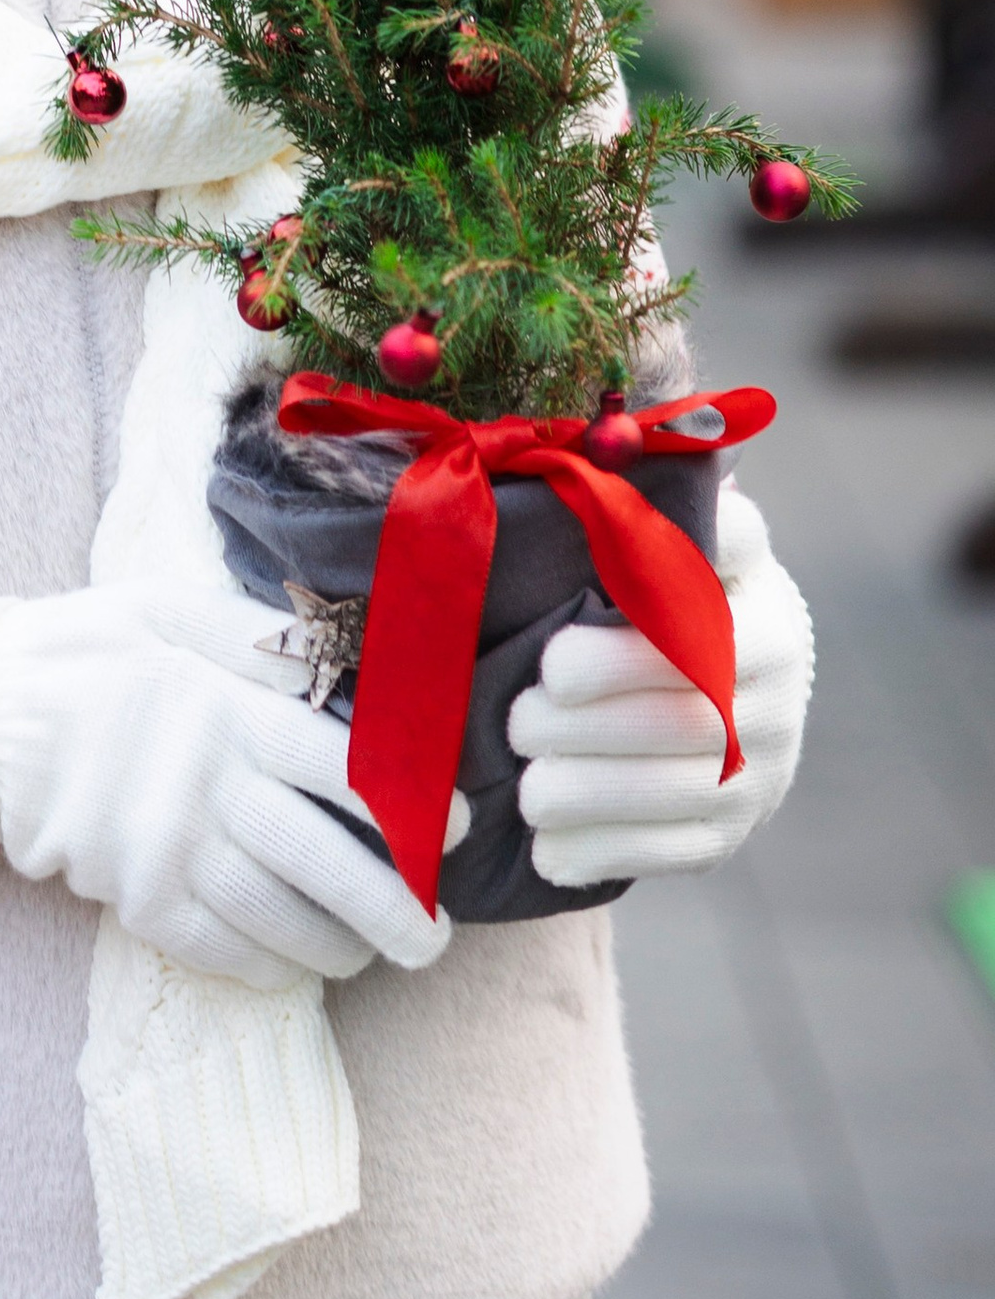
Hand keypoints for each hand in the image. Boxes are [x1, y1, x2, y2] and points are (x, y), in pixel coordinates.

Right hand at [0, 580, 460, 992]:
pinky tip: (297, 966)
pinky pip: (217, 950)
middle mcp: (204, 787)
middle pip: (324, 865)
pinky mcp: (134, 897)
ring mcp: (166, 851)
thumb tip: (355, 665)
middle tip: (437, 936)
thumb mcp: (179, 608)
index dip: (415, 810)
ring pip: (278, 920)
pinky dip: (268, 966)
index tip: (456, 831)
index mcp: (229, 711)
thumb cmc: (104, 650)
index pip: (346, 774)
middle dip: (396, 910)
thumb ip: (267, 638)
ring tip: (376, 952)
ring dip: (340, 947)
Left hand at [509, 487, 811, 890]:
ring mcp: (762, 764)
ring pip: (677, 785)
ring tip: (525, 786)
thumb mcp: (656, 545)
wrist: (702, 701)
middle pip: (684, 705)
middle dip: (592, 721)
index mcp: (759, 604)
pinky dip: (603, 849)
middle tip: (519, 720)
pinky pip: (671, 850)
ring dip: (590, 791)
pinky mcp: (731, 833)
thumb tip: (595, 448)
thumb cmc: (644, 602)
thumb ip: (639, 509)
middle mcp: (778, 685)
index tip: (558, 652)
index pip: (713, 605)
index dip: (634, 634)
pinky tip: (548, 842)